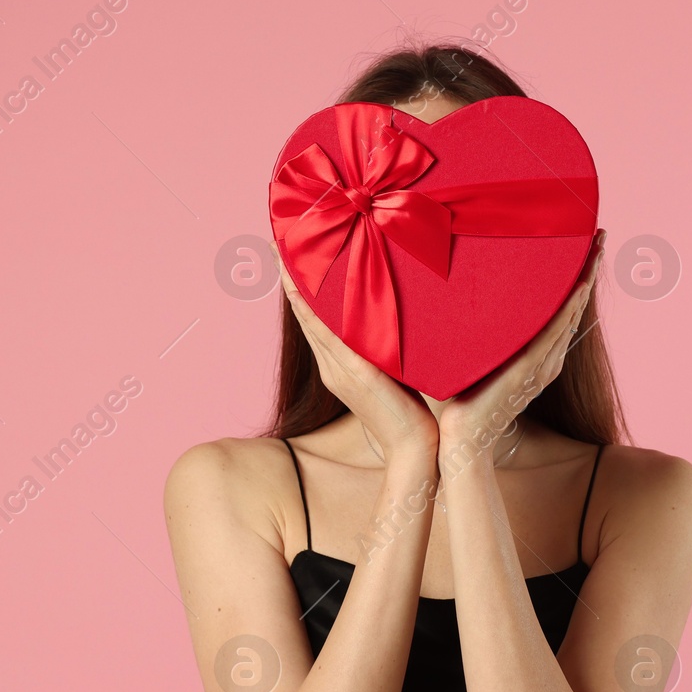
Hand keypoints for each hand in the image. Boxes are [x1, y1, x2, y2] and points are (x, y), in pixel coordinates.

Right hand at [279, 260, 438, 460]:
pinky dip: (315, 311)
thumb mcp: (390, 375)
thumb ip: (381, 351)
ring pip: (311, 321)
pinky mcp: (355, 374)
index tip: (291, 260)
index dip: (300, 290)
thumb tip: (387, 326)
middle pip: (304, 315)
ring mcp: (339, 370)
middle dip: (291, 279)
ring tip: (285, 256)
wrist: (412, 446)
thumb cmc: (407, 414)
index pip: (313, 321)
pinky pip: (329, 336)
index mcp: (337, 366)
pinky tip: (305, 290)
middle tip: (279, 245)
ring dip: (296, 287)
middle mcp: (332, 366)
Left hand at [438, 228, 605, 446]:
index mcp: (538, 358)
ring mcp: (541, 365)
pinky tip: (578, 286)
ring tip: (596, 249)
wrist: (462, 437)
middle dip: (588, 271)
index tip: (582, 250)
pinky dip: (568, 309)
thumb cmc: (463, 403)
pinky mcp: (529, 369)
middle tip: (598, 236)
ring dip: (585, 280)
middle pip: (575, 308)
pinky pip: (554, 333)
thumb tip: (472, 307)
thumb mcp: (479, 361)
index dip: (577, 281)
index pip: (564, 312)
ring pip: (571, 314)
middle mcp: (547, 360)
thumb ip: (484, 339)